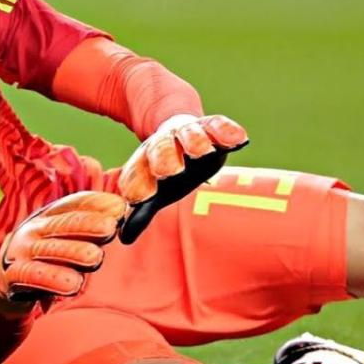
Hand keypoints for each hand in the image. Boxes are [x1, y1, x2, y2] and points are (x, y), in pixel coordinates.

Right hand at [0, 191, 127, 313]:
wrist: (6, 281)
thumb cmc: (47, 257)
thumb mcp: (65, 238)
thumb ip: (91, 229)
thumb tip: (123, 214)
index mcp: (49, 216)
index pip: (73, 204)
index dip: (96, 204)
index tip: (120, 208)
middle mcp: (35, 229)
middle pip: (63, 224)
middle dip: (88, 225)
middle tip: (110, 229)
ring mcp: (22, 251)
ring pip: (50, 250)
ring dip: (73, 253)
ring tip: (96, 258)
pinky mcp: (13, 275)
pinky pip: (34, 276)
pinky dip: (54, 280)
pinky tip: (74, 285)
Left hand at [117, 114, 247, 243]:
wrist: (177, 131)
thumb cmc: (164, 170)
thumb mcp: (154, 190)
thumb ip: (141, 212)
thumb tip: (124, 237)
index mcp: (145, 162)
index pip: (138, 171)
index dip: (137, 183)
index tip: (139, 197)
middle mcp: (164, 145)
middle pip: (161, 150)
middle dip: (164, 159)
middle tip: (166, 171)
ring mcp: (187, 134)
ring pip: (189, 135)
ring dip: (194, 142)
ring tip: (202, 151)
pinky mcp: (211, 126)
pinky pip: (217, 125)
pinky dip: (226, 131)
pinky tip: (238, 139)